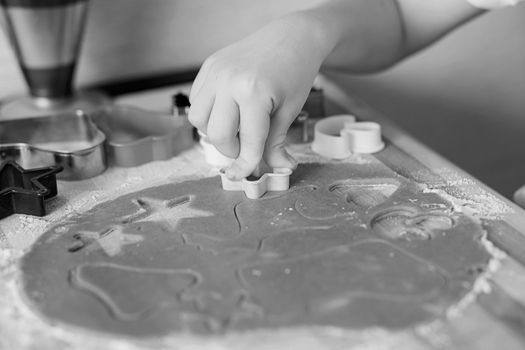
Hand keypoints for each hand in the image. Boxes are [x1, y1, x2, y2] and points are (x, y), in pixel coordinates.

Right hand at [188, 12, 332, 179]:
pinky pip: (196, 100)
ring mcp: (215, 72)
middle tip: (246, 147)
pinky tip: (228, 109)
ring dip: (214, 131)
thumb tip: (280, 169)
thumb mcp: (290, 110)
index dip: (247, 164)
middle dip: (231, 150)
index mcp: (253, 92)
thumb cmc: (295, 72)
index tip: (243, 175)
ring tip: (236, 126)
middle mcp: (228, 81)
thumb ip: (277, 143)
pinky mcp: (209, 66)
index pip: (248, 141)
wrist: (291, 36)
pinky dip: (208, 113)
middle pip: (217, 135)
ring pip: (198, 119)